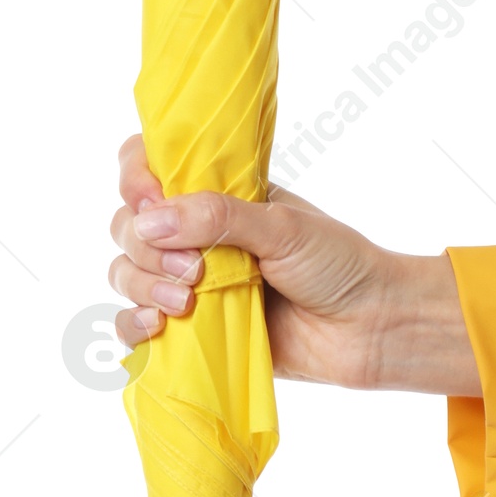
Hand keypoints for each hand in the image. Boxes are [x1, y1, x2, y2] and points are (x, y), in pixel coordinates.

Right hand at [110, 135, 481, 394]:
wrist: (369, 329)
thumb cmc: (338, 266)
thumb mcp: (283, 228)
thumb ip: (218, 218)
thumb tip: (149, 221)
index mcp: (218, 195)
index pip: (150, 166)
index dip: (135, 178)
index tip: (150, 201)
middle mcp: (196, 235)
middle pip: (129, 225)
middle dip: (147, 246)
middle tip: (193, 270)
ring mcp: (190, 283)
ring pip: (126, 272)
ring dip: (141, 285)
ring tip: (185, 304)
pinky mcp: (192, 330)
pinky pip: (134, 324)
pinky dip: (131, 325)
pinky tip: (155, 330)